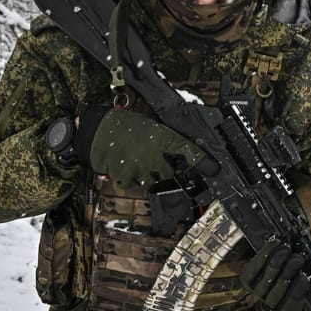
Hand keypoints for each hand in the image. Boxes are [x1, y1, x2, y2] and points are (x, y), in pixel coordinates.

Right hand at [79, 107, 204, 186]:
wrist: (97, 128)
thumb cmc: (124, 126)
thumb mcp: (151, 128)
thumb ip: (164, 141)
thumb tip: (177, 154)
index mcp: (162, 137)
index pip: (188, 149)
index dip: (202, 161)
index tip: (213, 170)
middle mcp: (154, 153)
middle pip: (169, 173)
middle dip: (163, 171)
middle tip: (153, 163)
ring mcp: (140, 166)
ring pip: (150, 180)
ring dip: (145, 175)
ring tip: (134, 161)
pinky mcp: (125, 175)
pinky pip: (132, 184)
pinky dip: (128, 178)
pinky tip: (123, 165)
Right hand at [241, 240, 309, 310]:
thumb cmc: (271, 284)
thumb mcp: (263, 272)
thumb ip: (267, 259)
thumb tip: (278, 241)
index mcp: (248, 282)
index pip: (254, 266)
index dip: (266, 252)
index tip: (276, 241)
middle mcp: (257, 294)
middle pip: (270, 273)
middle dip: (280, 257)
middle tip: (288, 249)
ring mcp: (272, 303)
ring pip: (282, 283)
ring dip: (292, 267)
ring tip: (298, 258)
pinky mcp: (287, 310)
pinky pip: (294, 296)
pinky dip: (300, 285)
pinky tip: (303, 277)